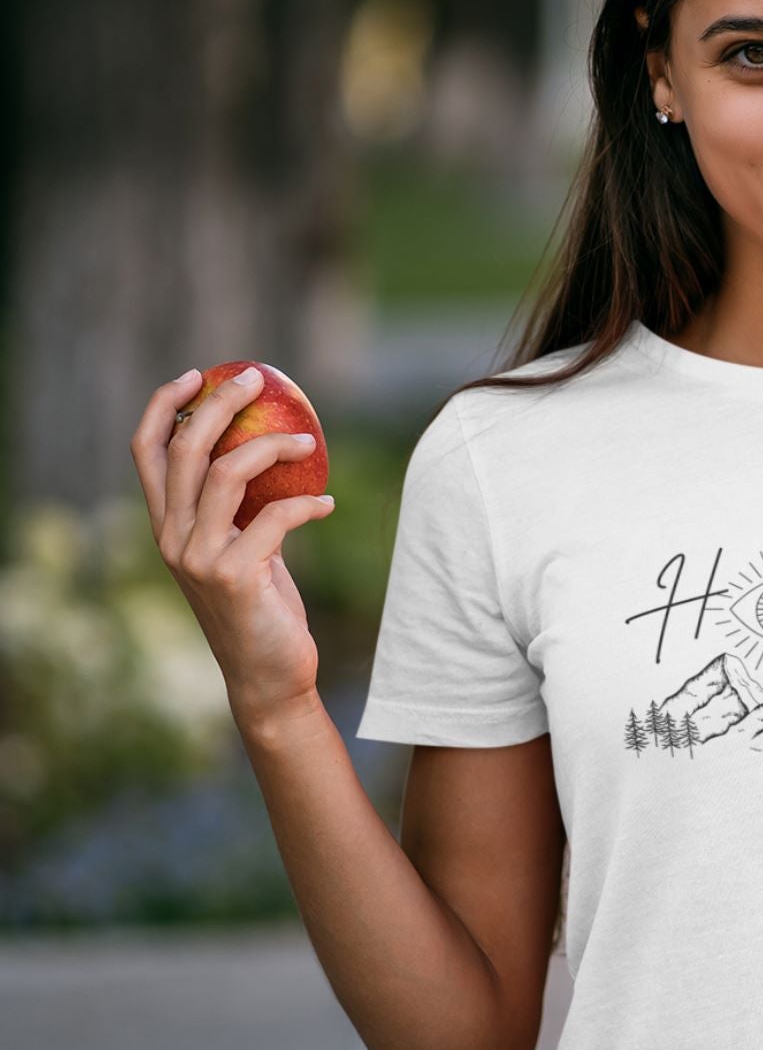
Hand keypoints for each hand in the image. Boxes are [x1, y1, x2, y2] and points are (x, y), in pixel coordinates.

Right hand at [130, 364, 334, 733]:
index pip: (147, 451)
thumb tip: (266, 450)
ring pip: (227, 472)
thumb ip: (237, 510)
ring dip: (272, 445)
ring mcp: (198, 557)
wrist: (269, 674)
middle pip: (185, 448)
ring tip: (307, 440)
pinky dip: (307, 503)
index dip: (164, 406)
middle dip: (219, 403)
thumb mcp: (242, 549)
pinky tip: (328, 503)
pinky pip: (275, 516)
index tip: (197, 375)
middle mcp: (171, 538)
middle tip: (256, 378)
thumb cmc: (261, 607)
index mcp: (166, 526)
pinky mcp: (233, 575)